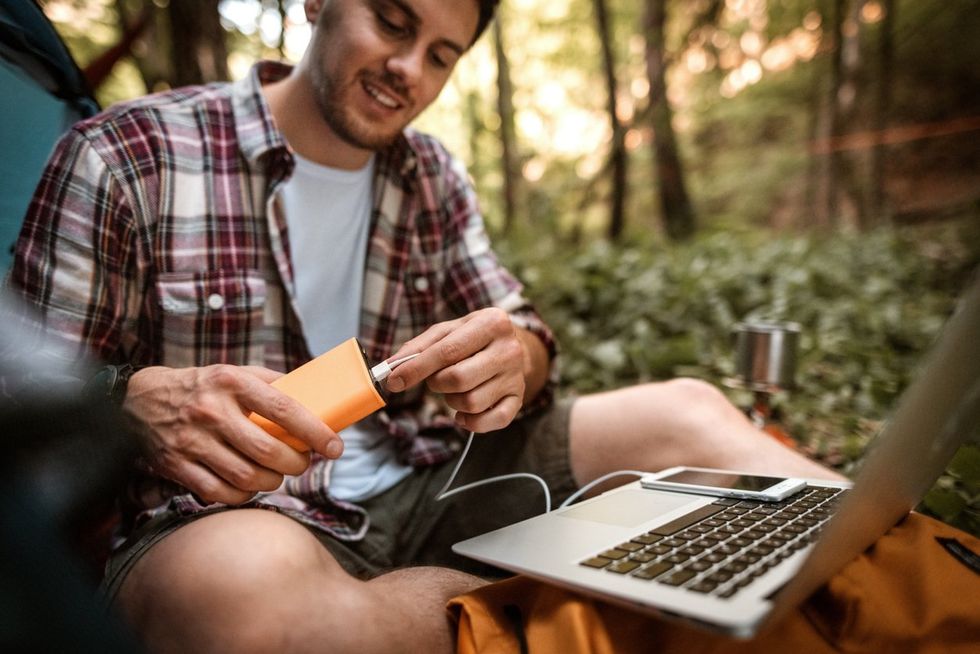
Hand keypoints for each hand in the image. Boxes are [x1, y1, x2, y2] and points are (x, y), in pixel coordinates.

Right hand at [123, 365, 343, 504]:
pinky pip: (220, 493)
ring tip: (277, 475)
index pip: (284, 410)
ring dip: (272, 483)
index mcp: (232, 382)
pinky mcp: (177, 466)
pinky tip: (249, 486)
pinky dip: (243, 496)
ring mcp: (192, 441)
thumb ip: (274, 384)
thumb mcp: (235, 372)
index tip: (335, 447)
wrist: (138, 401)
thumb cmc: (202, 387)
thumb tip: (319, 400)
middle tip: (302, 463)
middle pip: (268, 451)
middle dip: (295, 464)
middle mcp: (212, 411)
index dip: (315, 432)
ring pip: (247, 477)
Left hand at [385, 308, 526, 432]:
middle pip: (459, 379)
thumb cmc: (471, 338)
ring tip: (455, 389)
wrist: (510, 346)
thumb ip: (417, 348)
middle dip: (437, 384)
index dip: (416, 369)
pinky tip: (464, 412)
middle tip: (436, 379)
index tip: (394, 381)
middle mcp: (509, 349)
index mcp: (492, 323)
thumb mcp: (447, 331)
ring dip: (452, 401)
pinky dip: (471, 422)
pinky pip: (491, 421)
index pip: (447, 351)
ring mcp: (516, 376)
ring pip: (472, 402)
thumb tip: (390, 368)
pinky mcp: (519, 399)